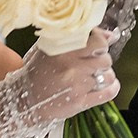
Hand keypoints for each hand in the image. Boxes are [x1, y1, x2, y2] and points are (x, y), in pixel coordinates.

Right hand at [7, 27, 121, 127]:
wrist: (25, 100)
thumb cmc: (37, 72)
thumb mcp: (51, 48)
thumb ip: (78, 38)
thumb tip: (110, 35)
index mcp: (64, 50)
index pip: (98, 41)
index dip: (101, 43)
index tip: (97, 46)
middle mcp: (72, 66)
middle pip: (105, 59)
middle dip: (102, 60)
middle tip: (92, 63)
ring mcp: (78, 85)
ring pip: (108, 76)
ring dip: (105, 75)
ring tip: (94, 76)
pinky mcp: (81, 102)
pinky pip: (108, 93)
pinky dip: (112, 88)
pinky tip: (105, 86)